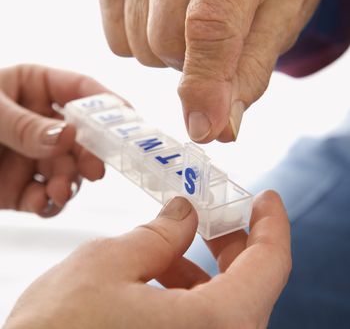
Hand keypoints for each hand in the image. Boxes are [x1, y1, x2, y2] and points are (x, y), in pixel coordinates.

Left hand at [0, 65, 117, 216]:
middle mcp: (42, 123)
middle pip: (83, 137)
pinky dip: (50, 203)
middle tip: (95, 171)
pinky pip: (50, 196)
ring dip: (69, 183)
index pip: (81, 90)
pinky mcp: (25, 187)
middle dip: (90, 155)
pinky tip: (42, 203)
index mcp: (33, 89)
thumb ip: (24, 125)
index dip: (108, 104)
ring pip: (70, 170)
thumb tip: (69, 136)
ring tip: (58, 193)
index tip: (129, 122)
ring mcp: (36, 157)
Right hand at [4, 192, 290, 328]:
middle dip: (231, 244)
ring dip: (202, 269)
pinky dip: (188, 296)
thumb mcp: (108, 265)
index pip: (270, 265)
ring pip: (224, 305)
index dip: (272, 224)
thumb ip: (157, 234)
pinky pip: (202, 325)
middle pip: (251, 285)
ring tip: (169, 246)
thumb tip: (184, 213)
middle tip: (211, 216)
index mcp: (216, 327)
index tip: (266, 199)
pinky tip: (157, 278)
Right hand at [100, 0, 324, 142]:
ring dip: (167, 55)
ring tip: (189, 26)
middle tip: (214, 44)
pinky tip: (162, 22)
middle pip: (165, 41)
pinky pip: (117, 37)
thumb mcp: (283, 11)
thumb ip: (254, 66)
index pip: (211, 23)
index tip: (206, 129)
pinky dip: (140, 44)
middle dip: (191, 63)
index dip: (206, 83)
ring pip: (139, 43)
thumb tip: (223, 127)